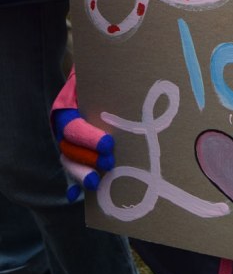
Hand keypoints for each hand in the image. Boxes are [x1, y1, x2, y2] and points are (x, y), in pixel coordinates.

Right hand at [51, 68, 114, 200]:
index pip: (73, 126)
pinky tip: (74, 197)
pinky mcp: (75, 152)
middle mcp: (64, 125)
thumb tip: (127, 80)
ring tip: (96, 183)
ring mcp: (67, 140)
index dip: (88, 138)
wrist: (99, 76)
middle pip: (69, 147)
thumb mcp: (100, 76)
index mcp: (67, 106)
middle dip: (88, 159)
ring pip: (68, 161)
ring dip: (81, 173)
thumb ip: (105, 81)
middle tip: (109, 162)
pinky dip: (72, 185)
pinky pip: (70, 170)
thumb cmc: (102, 78)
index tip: (108, 144)